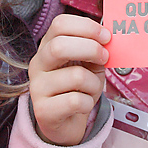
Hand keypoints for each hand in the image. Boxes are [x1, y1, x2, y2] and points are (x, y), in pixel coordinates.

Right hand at [28, 14, 110, 146]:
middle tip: (104, 58)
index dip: (86, 26)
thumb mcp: (88, 64)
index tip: (106, 36)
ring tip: (91, 89)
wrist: (65, 123)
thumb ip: (95, 49)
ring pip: (75, 76)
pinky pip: (75, 101)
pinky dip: (88, 103)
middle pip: (60, 46)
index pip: (60, 24)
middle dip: (91, 49)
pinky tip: (82, 105)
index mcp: (48, 46)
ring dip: (94, 83)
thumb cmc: (78, 89)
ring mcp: (38, 87)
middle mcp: (38, 64)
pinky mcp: (43, 110)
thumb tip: (109, 36)